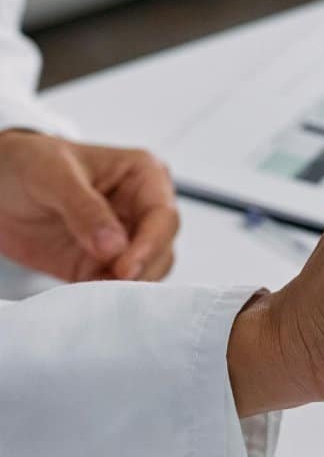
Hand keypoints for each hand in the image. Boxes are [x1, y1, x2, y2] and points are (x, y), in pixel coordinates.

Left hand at [0, 130, 178, 280]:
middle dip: (140, 269)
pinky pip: (117, 286)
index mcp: (144, 176)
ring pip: (148, 271)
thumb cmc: (27, 162)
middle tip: (111, 282)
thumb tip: (115, 247)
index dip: (150, 244)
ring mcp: (126, 238)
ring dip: (126, 285)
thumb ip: (85, 209)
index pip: (163, 216)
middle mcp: (142, 209)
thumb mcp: (53, 174)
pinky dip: (106, 294)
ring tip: (93, 286)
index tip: (125, 268)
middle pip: (162, 248)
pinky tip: (86, 292)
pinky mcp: (104, 264)